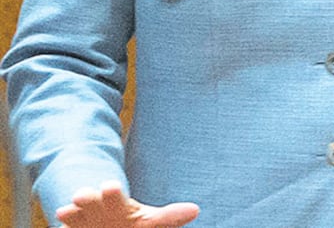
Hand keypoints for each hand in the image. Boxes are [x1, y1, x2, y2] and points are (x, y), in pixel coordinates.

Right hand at [56, 181, 198, 227]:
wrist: (105, 222)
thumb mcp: (153, 220)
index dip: (112, 193)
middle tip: (89, 193)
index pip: (117, 197)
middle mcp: (100, 207)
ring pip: (78, 211)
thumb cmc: (133, 223)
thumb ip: (170, 217)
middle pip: (95, 200)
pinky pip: (68, 225)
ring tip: (69, 207)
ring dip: (75, 209)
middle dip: (92, 197)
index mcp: (121, 205)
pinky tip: (62, 220)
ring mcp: (84, 218)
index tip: (110, 186)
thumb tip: (194, 210)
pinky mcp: (73, 227)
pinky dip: (66, 223)